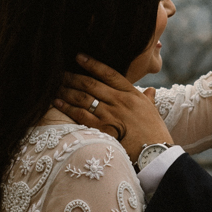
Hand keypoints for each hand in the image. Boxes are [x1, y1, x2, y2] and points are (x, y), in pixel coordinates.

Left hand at [56, 56, 174, 155]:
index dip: (93, 64)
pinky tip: (57, 102)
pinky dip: (67, 107)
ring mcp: (111, 115)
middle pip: (92, 84)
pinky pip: (80, 115)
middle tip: (60, 72)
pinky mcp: (103, 129)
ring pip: (83, 97)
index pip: (109, 73)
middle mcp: (120, 101)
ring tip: (55, 85)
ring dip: (67, 90)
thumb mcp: (153, 112)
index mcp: (132, 94)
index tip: (79, 57)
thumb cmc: (155, 134)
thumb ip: (148, 99)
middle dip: (73, 76)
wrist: (156, 154)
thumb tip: (150, 91)